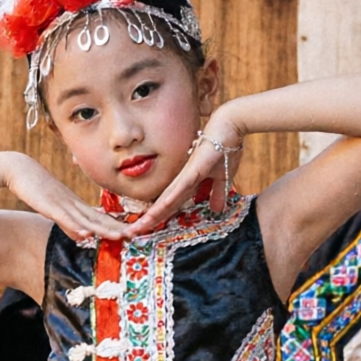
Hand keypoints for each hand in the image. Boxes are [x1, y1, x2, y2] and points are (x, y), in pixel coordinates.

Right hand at [1, 153, 122, 246]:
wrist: (19, 169)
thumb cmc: (34, 187)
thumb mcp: (52, 208)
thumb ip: (67, 222)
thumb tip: (82, 235)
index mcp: (74, 204)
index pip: (98, 217)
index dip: (113, 225)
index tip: (128, 233)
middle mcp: (72, 203)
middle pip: (97, 218)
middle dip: (115, 227)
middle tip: (133, 235)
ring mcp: (62, 204)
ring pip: (86, 219)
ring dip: (103, 228)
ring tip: (119, 236)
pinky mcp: (49, 205)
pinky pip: (65, 218)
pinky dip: (76, 227)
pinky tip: (87, 234)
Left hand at [122, 116, 242, 235]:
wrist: (231, 125)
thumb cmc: (227, 147)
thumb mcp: (223, 177)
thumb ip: (217, 193)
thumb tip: (217, 209)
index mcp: (186, 184)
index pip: (168, 207)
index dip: (156, 220)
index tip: (143, 232)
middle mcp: (181, 182)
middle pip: (160, 208)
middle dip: (145, 223)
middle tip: (129, 235)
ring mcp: (184, 177)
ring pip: (162, 203)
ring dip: (148, 219)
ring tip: (132, 232)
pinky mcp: (191, 171)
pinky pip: (175, 191)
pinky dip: (164, 204)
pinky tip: (152, 215)